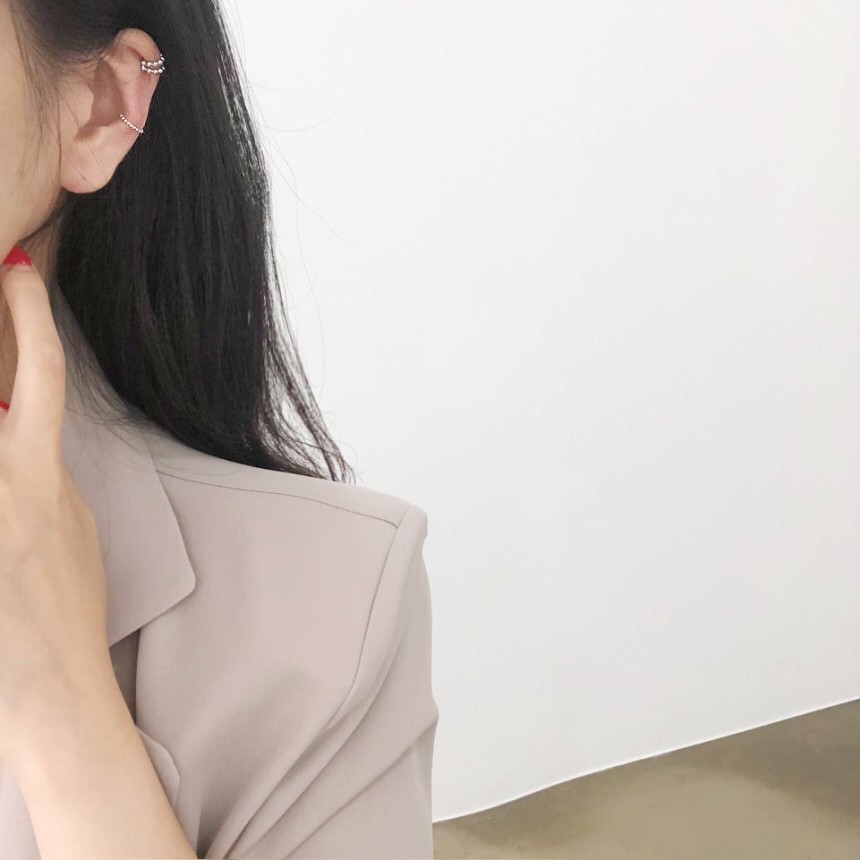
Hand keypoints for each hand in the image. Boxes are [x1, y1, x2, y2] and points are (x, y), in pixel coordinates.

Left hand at [0, 246, 111, 764]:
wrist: (48, 692)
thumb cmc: (66, 613)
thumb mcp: (74, 531)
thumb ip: (44, 476)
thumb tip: (24, 435)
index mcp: (42, 476)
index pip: (42, 372)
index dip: (30, 314)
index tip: (18, 272)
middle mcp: (2, 482)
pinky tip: (0, 480)